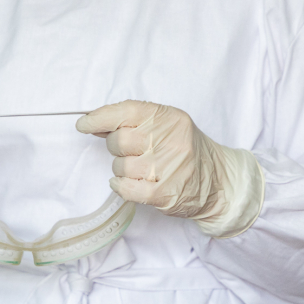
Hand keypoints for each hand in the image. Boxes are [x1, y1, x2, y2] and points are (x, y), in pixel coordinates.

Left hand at [76, 100, 263, 237]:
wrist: (220, 183)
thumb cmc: (186, 151)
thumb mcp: (167, 126)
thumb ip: (134, 122)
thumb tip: (94, 123)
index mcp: (169, 118)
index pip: (126, 111)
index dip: (99, 117)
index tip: (83, 124)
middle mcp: (170, 140)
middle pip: (118, 140)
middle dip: (115, 148)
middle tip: (130, 152)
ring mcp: (168, 167)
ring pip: (120, 166)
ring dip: (122, 170)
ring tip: (140, 170)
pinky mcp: (164, 193)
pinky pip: (125, 188)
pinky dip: (121, 186)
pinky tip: (128, 184)